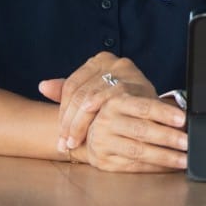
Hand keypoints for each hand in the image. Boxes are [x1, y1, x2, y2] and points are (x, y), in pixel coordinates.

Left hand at [38, 53, 153, 153]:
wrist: (162, 114)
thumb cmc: (127, 106)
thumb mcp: (97, 95)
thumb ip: (71, 92)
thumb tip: (43, 86)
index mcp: (99, 60)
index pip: (71, 86)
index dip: (63, 113)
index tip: (61, 136)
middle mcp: (112, 60)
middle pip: (79, 92)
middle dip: (69, 122)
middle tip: (65, 145)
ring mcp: (124, 70)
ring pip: (90, 97)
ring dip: (80, 124)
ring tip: (75, 144)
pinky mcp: (135, 83)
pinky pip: (109, 98)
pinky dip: (98, 113)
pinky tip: (94, 129)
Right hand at [62, 90, 187, 172]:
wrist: (91, 130)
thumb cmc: (123, 115)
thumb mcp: (134, 103)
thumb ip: (155, 108)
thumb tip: (184, 118)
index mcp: (116, 102)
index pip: (144, 107)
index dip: (164, 113)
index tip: (182, 119)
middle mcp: (106, 121)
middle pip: (141, 130)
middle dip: (168, 137)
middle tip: (188, 142)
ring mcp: (102, 142)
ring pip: (138, 151)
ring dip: (164, 156)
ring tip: (183, 159)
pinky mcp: (103, 161)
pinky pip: (133, 166)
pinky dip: (155, 167)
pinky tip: (170, 166)